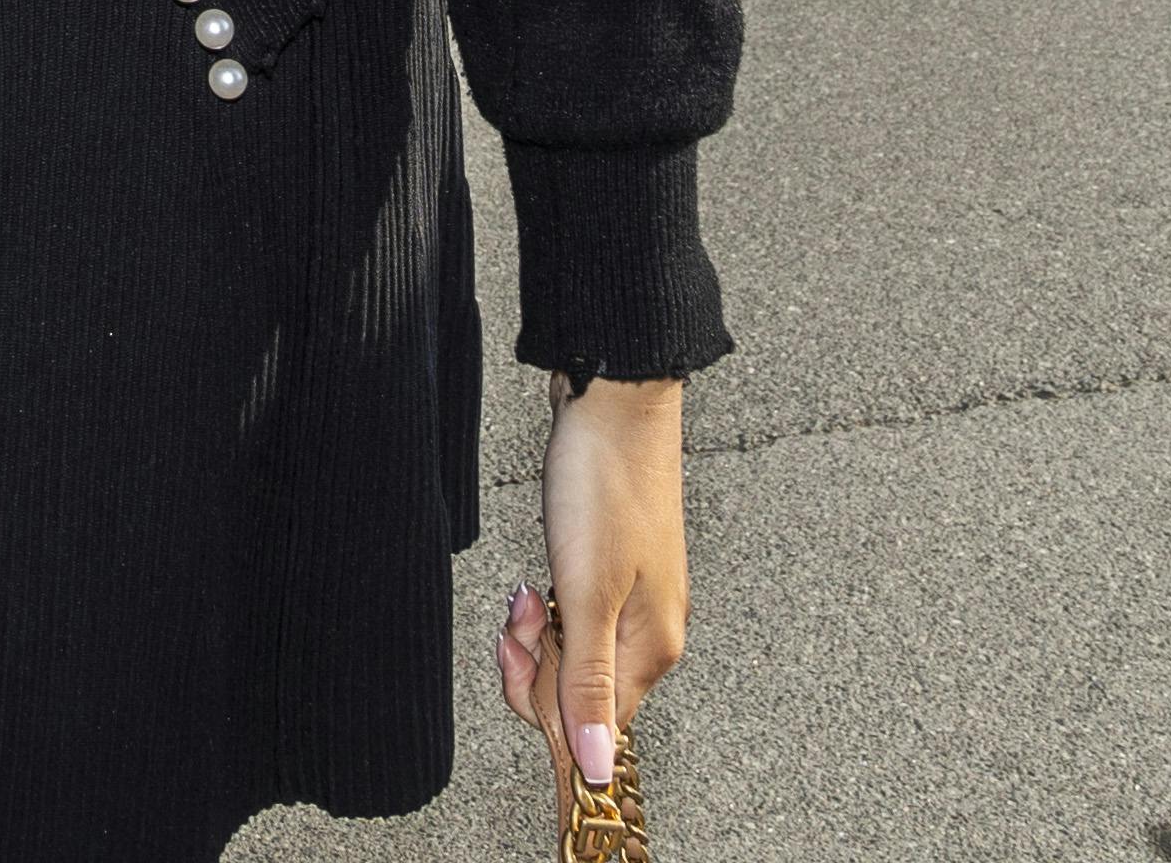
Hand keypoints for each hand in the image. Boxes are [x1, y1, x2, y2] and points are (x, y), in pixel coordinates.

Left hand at [496, 374, 688, 796]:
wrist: (614, 401)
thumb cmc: (604, 486)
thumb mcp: (587, 594)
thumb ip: (587, 684)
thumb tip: (598, 769)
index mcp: (652, 650)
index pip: (591, 727)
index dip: (542, 701)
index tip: (517, 655)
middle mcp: (649, 635)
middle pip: (576, 694)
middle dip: (532, 663)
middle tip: (523, 607)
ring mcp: (632, 604)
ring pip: (566, 655)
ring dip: (533, 633)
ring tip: (526, 590)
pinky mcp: (611, 575)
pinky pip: (568, 621)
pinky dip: (542, 608)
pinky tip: (534, 582)